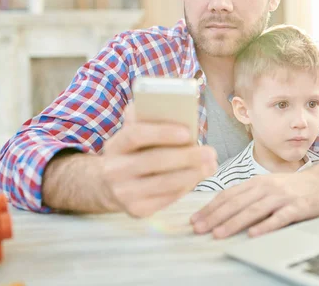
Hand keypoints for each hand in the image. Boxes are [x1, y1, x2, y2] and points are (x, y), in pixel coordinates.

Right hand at [101, 103, 216, 216]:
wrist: (107, 186)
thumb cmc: (132, 153)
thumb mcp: (131, 134)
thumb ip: (145, 119)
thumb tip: (173, 106)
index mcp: (115, 145)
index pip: (135, 135)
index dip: (162, 133)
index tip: (187, 132)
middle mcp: (115, 170)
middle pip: (154, 161)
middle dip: (187, 156)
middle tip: (211, 151)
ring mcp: (124, 193)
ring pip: (164, 184)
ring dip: (192, 174)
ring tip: (211, 165)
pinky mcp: (136, 211)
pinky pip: (167, 199)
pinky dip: (185, 188)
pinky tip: (198, 178)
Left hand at [190, 163, 318, 238]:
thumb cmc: (292, 186)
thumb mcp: (267, 185)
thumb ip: (248, 194)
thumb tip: (222, 207)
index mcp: (256, 182)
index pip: (228, 194)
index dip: (210, 207)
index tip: (195, 219)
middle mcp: (266, 187)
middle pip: (237, 203)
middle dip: (215, 216)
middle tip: (199, 229)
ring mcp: (282, 197)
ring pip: (253, 210)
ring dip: (234, 222)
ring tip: (219, 233)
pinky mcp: (297, 207)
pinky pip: (279, 218)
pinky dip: (265, 226)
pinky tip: (254, 234)